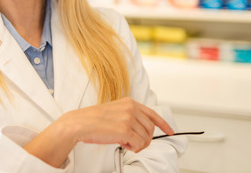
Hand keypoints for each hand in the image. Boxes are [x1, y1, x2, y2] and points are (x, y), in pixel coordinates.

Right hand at [58, 97, 173, 152]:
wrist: (80, 123)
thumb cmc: (93, 120)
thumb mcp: (115, 111)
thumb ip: (129, 115)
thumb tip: (141, 128)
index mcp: (129, 102)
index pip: (152, 114)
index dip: (164, 124)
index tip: (170, 131)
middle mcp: (131, 108)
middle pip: (151, 129)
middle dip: (144, 139)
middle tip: (131, 142)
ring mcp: (129, 119)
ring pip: (146, 138)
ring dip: (137, 144)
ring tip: (124, 142)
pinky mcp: (126, 130)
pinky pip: (139, 144)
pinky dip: (133, 148)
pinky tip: (123, 144)